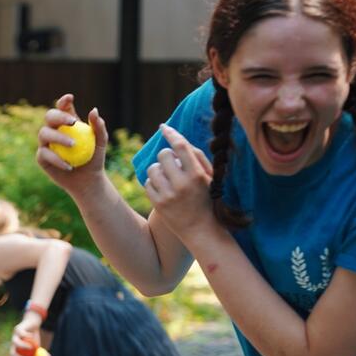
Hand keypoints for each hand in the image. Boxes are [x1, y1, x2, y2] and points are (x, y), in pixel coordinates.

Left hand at [9, 313, 41, 355]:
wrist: (32, 323)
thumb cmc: (34, 336)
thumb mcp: (38, 345)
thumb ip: (41, 352)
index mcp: (16, 349)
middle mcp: (13, 343)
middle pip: (12, 352)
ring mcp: (14, 336)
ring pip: (15, 343)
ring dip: (23, 346)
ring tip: (31, 347)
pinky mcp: (17, 329)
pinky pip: (22, 334)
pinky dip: (27, 335)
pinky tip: (32, 335)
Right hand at [36, 94, 109, 189]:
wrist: (86, 181)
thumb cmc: (94, 159)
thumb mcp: (101, 142)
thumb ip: (98, 126)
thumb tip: (93, 111)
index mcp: (66, 122)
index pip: (62, 107)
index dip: (63, 101)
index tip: (70, 98)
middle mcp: (53, 130)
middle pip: (49, 116)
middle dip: (58, 116)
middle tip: (73, 122)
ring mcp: (45, 143)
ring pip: (43, 133)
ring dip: (58, 137)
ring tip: (73, 145)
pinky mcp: (41, 158)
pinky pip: (44, 154)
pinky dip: (57, 159)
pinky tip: (69, 166)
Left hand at [143, 124, 216, 240]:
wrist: (200, 229)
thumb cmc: (206, 198)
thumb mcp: (209, 177)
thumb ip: (197, 158)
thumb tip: (177, 140)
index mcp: (197, 174)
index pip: (181, 146)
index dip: (171, 134)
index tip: (164, 127)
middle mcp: (182, 184)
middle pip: (163, 155)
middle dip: (165, 156)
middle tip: (171, 164)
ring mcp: (169, 195)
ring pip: (152, 169)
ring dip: (157, 169)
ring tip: (166, 177)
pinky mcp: (158, 204)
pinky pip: (147, 184)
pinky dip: (153, 183)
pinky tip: (162, 188)